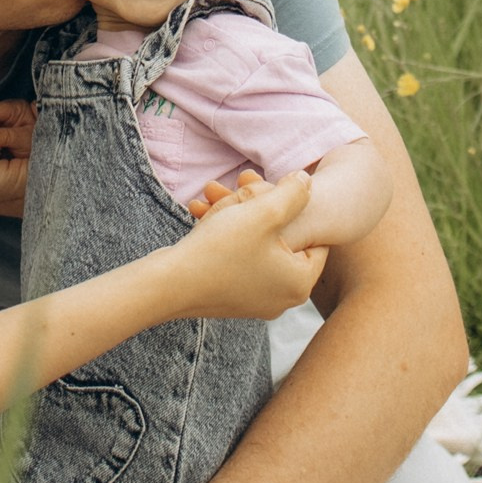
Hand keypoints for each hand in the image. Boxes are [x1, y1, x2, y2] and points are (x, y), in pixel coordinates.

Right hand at [168, 169, 324, 318]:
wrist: (167, 286)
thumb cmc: (218, 250)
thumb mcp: (263, 212)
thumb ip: (293, 193)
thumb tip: (307, 181)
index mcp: (300, 282)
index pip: (314, 235)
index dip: (292, 205)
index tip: (267, 190)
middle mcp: (284, 298)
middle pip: (283, 238)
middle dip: (260, 206)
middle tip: (240, 183)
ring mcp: (258, 301)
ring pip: (258, 245)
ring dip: (239, 216)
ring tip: (215, 195)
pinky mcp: (234, 299)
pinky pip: (240, 259)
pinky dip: (227, 236)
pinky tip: (205, 216)